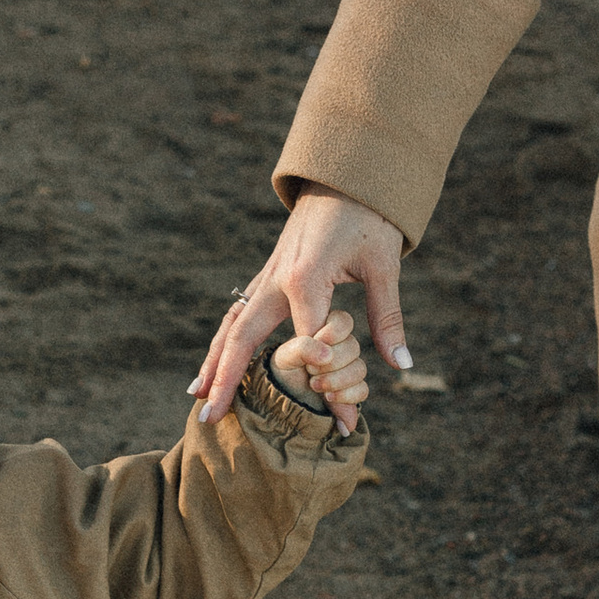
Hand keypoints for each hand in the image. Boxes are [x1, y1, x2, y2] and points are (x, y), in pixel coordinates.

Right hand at [193, 185, 408, 424]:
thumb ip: (388, 318)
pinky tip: (214, 360)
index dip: (328, 389)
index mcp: (306, 280)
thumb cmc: (369, 218)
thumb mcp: (384, 267)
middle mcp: (277, 279)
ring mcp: (268, 275)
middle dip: (226, 379)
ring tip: (197, 396)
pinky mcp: (269, 272)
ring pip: (232, 325)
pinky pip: (240, 311)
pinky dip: (225, 339)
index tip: (344, 424)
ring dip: (214, 361)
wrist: (349, 174)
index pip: (312, 349)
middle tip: (207, 417)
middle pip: (243, 339)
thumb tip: (401, 364)